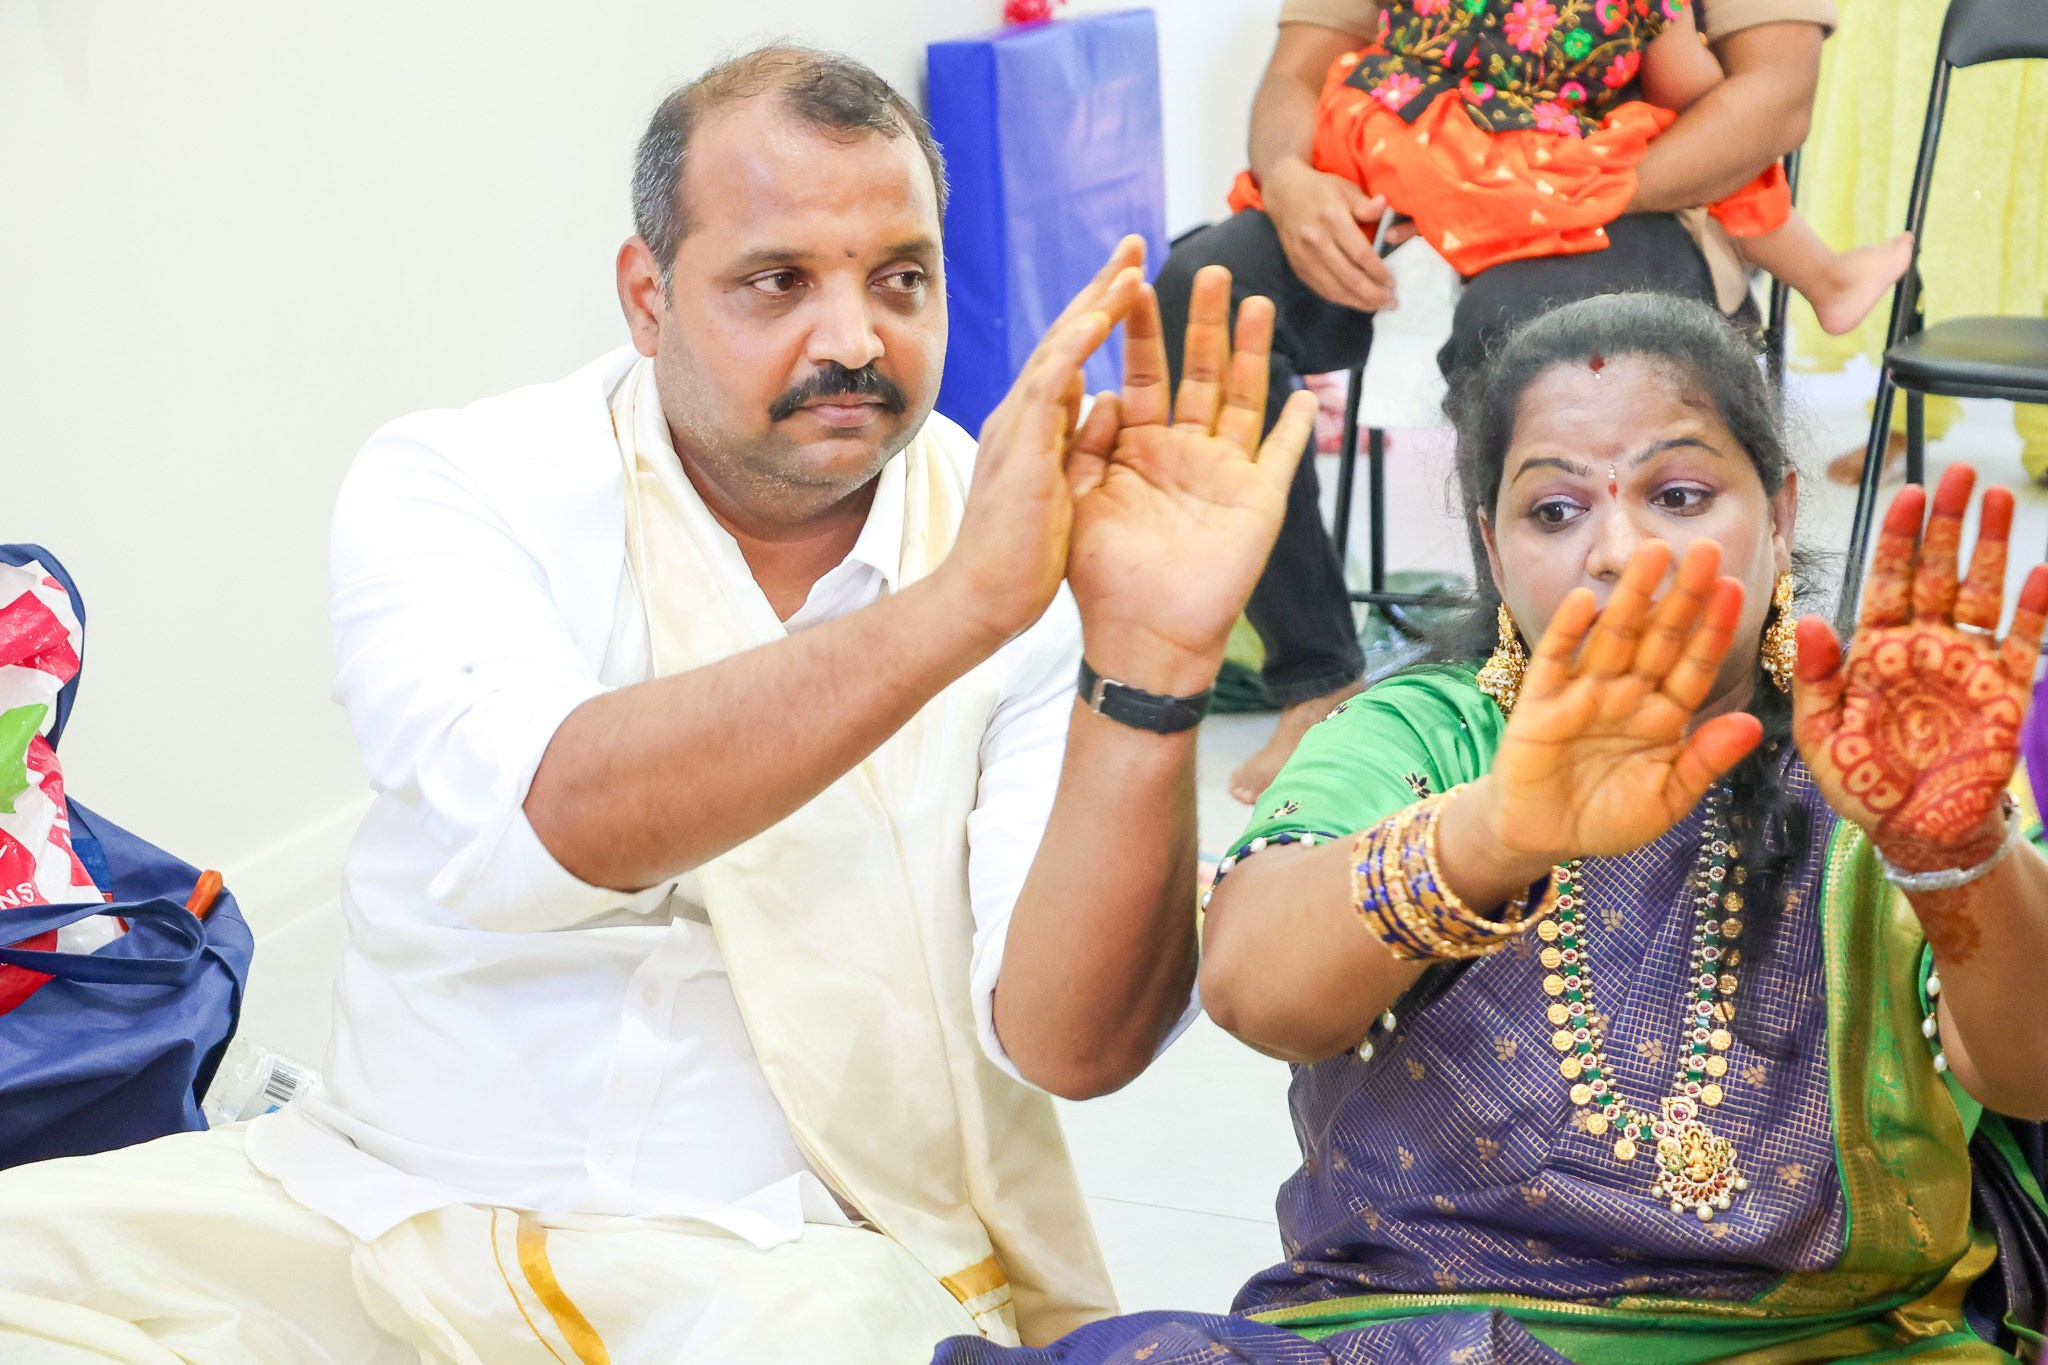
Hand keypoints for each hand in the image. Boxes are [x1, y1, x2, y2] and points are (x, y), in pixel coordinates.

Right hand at [942, 238, 1145, 643]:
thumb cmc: (1018, 557)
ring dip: (1096, 302)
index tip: (1129, 282)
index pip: (1069, 357)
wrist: (982, 599)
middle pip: (1064, 336)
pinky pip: (1049, 381)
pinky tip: (1102, 315)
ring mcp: (1017, 426)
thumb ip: (1075, 441)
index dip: (1098, 316)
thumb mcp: (1060, 487)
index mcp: (1032, 427)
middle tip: (1134, 245)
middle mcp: (1021, 415)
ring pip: (1058, 347)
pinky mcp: (1021, 445)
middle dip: (1100, 288)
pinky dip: (1076, 344)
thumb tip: (1102, 400)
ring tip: (1131, 264)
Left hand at [1062, 265, 1318, 694]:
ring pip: (1243, 397)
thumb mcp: (1079, 497)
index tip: (1135, 279)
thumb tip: (1093, 389)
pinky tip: (1305, 392)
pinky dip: (1293, 425)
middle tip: (1211, 270)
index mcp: (1138, 446)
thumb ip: (1084, 443)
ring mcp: (1225, 472)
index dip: (1139, 329)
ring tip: (1257, 302)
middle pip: (1199, 371)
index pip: (1141, 372)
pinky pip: (1281, 455)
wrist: (1139, 633)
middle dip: (1204, 321)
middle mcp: (1185, 451)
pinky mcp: (1258, 500)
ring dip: (1251, 352)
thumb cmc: (1100, 575)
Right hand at [1260, 158, 1399, 312]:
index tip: (1392, 283)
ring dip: (1356, 301)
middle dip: (1371, 294)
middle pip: (1348, 276)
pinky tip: (1353, 301)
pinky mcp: (1297, 266)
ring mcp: (1304, 256)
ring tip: (1375, 306)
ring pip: (1333, 288)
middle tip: (1390, 303)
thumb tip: (1384, 207)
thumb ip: (1366, 204)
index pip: (1360, 253)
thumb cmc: (1320, 189)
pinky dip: (1338, 298)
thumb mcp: (1346, 188)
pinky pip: (1320, 288)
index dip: (1378, 272)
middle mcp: (1316, 241)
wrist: (1283, 192)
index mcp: (1332, 219)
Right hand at [1471, 540, 1763, 866]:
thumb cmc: (1606, 818)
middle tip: (1706, 549)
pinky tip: (1583, 601)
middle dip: (1683, 595)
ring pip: (1614, 636)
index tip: (1737, 589)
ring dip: (1633, 596)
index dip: (1714, 629)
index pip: (1695, 665)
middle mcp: (1627, 695)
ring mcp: (1584, 693)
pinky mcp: (1540, 702)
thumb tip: (1753, 726)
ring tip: (1653, 553)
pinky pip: (1556, 660)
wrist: (1539, 837)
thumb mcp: (1666, 799)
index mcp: (1664, 717)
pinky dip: (1568, 631)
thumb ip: (1705, 762)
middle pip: (1660, 638)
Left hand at [1793, 465, 2047, 870]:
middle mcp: (1924, 646)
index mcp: (1875, 650)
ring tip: (1999, 498)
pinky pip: (2024, 644)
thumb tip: (1807, 619)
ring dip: (1991, 547)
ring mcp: (1968, 664)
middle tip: (1960, 474)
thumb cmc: (1860, 783)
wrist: (1914, 831)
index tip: (1909, 495)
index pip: (1888, 581)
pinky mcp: (2005, 692)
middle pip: (1938, 572)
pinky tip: (2040, 574)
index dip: (1899, 539)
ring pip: (1981, 593)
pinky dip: (2033, 610)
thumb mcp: (1821, 733)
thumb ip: (1814, 677)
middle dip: (1948, 524)